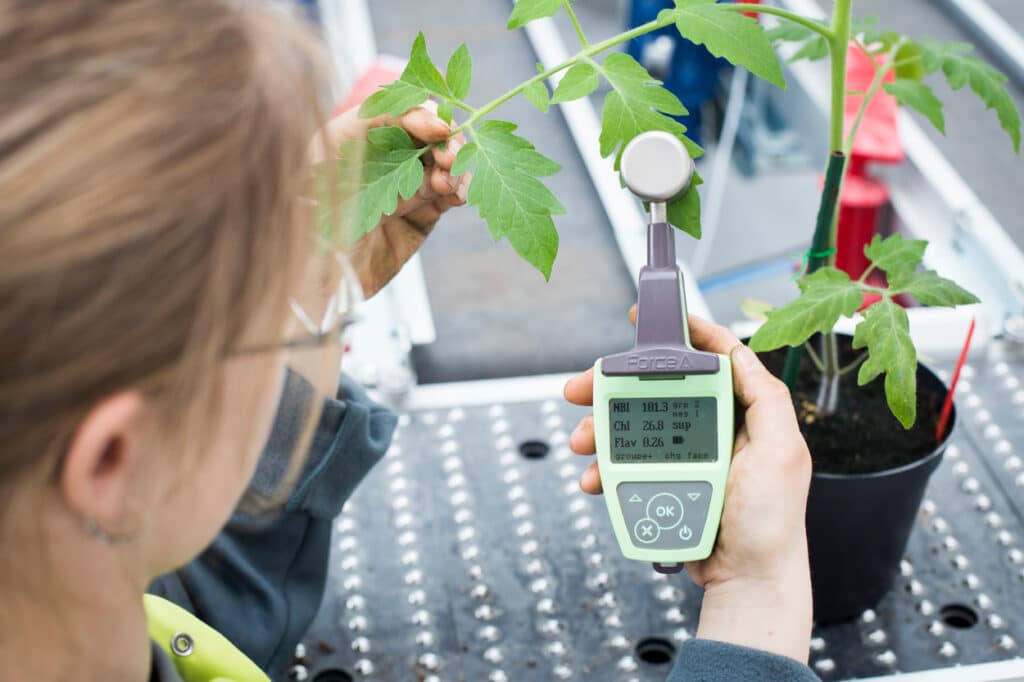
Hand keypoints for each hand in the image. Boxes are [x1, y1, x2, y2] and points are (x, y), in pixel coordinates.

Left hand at [316, 102, 467, 297]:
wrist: (307, 282)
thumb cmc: (302, 215)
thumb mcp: (326, 156)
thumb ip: (377, 124)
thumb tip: (432, 119)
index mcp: (354, 134)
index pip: (400, 108)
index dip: (424, 113)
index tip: (437, 128)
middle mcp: (381, 158)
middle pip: (429, 134)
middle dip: (447, 140)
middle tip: (450, 158)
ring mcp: (403, 188)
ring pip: (444, 165)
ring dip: (456, 167)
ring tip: (449, 183)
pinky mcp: (419, 219)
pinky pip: (447, 198)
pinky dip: (458, 192)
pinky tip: (457, 195)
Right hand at [563, 313, 812, 663]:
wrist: (747, 579)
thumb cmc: (771, 523)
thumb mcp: (782, 453)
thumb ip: (766, 400)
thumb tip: (739, 355)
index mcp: (744, 415)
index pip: (713, 360)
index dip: (684, 334)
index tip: (650, 319)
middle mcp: (714, 429)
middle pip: (657, 390)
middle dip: (615, 386)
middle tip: (583, 387)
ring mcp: (687, 456)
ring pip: (633, 426)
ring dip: (600, 428)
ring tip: (582, 440)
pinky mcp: (666, 483)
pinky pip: (626, 465)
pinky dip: (605, 467)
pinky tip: (594, 475)